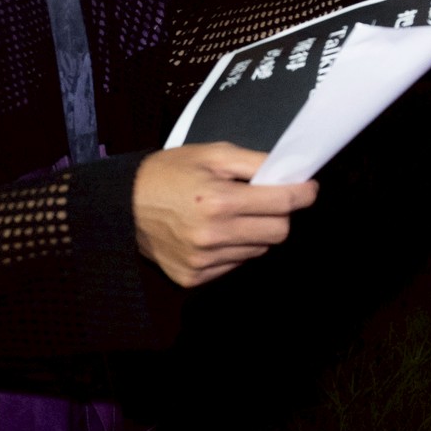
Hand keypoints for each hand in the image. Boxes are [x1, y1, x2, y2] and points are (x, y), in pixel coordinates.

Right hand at [134, 143, 317, 287]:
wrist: (121, 207)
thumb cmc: (168, 173)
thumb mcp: (211, 154)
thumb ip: (253, 162)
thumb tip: (289, 171)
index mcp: (219, 201)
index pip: (282, 204)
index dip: (303, 194)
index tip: (309, 189)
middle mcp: (213, 236)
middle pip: (278, 232)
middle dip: (280, 214)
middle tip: (265, 200)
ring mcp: (203, 260)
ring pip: (258, 250)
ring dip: (255, 232)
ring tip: (232, 215)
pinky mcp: (193, 277)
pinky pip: (235, 264)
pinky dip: (235, 249)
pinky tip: (216, 233)